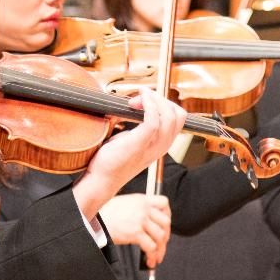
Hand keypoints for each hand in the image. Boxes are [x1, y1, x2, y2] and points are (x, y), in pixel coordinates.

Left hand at [73, 89, 186, 219]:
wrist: (101, 180)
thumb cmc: (113, 159)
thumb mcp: (131, 138)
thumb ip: (137, 124)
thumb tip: (132, 104)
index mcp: (162, 144)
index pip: (178, 118)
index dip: (163, 103)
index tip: (142, 100)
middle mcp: (162, 146)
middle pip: (178, 114)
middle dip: (159, 99)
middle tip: (136, 100)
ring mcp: (152, 147)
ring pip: (169, 115)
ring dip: (152, 100)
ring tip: (133, 101)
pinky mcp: (139, 145)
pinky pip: (153, 120)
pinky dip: (147, 105)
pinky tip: (133, 103)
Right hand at [99, 193, 171, 268]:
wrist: (95, 220)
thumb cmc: (106, 214)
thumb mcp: (125, 203)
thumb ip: (138, 208)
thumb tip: (149, 222)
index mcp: (142, 199)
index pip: (164, 203)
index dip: (167, 215)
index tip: (164, 226)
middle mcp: (143, 208)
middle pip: (165, 222)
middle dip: (165, 236)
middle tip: (162, 245)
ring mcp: (140, 220)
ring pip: (160, 236)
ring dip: (160, 249)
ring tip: (156, 257)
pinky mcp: (135, 233)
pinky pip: (151, 246)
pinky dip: (152, 256)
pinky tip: (149, 261)